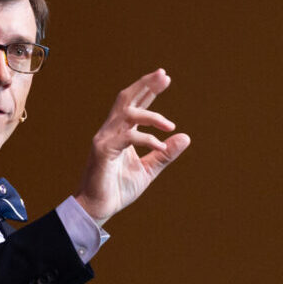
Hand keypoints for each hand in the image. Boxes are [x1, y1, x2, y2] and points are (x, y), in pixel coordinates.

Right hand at [74, 68, 190, 226]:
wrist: (97, 208)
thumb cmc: (117, 189)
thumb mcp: (148, 170)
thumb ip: (164, 154)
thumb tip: (186, 137)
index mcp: (121, 133)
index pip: (135, 104)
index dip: (149, 90)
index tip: (164, 77)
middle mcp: (111, 131)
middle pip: (126, 98)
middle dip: (145, 85)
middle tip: (163, 75)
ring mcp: (105, 138)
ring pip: (128, 114)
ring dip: (152, 115)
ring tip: (170, 125)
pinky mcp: (103, 151)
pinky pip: (128, 138)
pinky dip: (147, 140)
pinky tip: (161, 146)